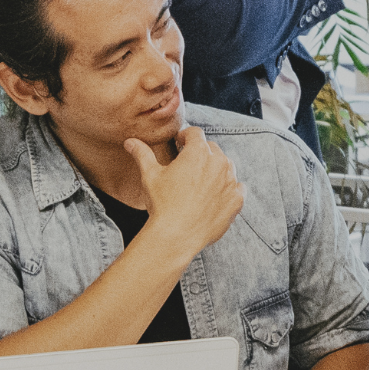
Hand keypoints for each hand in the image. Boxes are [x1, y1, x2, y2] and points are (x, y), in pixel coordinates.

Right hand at [127, 129, 245, 257]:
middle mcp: (219, 162)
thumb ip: (142, 154)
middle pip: (212, 149)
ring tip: (200, 183)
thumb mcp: (150, 175)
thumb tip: (130, 142)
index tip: (180, 144)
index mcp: (198, 152)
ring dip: (215, 170)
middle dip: (200, 154)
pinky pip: (237, 187)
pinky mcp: (237, 200)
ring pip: (226, 166)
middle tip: (188, 167)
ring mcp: (231, 181)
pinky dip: (228, 189)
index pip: (195, 133)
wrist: (177, 236)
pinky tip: (214, 197)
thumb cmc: (162, 204)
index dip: (185, 137)